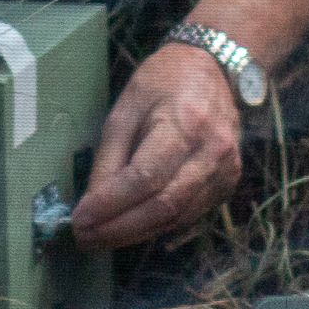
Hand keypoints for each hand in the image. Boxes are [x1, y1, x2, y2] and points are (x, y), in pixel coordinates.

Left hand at [71, 44, 243, 248]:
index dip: (111, 204)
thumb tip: (92, 203)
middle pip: (164, 206)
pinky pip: (189, 214)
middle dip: (120, 228)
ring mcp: (226, 170)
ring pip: (177, 217)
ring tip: (101, 238)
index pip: (145, 178)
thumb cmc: (164, 82)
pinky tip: (130, 228)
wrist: (213, 69)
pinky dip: (156, 225)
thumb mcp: (126, 109)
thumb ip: (110, 157)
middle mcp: (212, 152)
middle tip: (86, 239)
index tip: (80, 220)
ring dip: (135, 234)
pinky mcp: (228, 183)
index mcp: (185, 124)